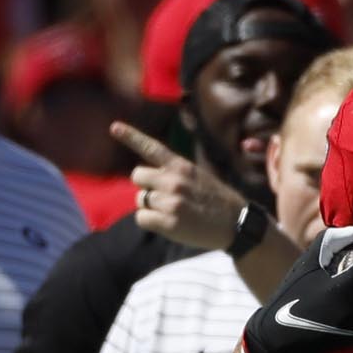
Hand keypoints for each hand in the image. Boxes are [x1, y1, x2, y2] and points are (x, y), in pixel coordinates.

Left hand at [116, 122, 249, 250]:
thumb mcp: (199, 176)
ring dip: (150, 206)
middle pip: (137, 176)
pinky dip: (151, 222)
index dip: (131, 137)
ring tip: (174, 212)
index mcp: (182, 166)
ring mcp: (171, 202)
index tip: (114, 127)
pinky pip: (142, 218)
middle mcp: (174, 181)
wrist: (238, 225)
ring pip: (140, 199)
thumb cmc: (217, 202)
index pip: (152, 148)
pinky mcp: (169, 223)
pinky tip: (170, 224)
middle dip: (145, 186)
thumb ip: (174, 173)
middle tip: (164, 196)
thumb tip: (146, 178)